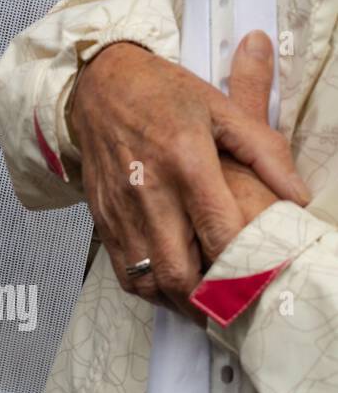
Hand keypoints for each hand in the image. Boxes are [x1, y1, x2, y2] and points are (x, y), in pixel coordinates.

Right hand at [68, 33, 306, 316]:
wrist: (96, 83)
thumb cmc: (160, 92)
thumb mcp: (221, 108)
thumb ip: (265, 151)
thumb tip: (297, 197)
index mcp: (186, 162)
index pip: (219, 233)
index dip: (245, 268)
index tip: (267, 284)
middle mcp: (149, 192)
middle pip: (179, 271)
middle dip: (212, 301)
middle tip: (239, 309)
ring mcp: (120, 209)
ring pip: (149, 280)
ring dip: (181, 302)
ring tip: (209, 305)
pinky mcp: (102, 217)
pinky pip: (125, 272)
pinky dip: (152, 289)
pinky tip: (174, 286)